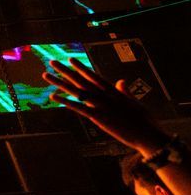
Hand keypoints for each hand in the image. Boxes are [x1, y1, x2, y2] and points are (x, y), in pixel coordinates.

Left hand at [47, 62, 163, 151]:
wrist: (148, 135)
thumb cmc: (145, 120)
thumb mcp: (135, 102)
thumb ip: (125, 91)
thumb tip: (120, 81)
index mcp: (114, 92)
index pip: (94, 77)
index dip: (81, 68)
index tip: (71, 59)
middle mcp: (105, 96)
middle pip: (81, 80)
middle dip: (66, 71)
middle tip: (52, 62)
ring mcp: (101, 106)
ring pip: (76, 91)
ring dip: (60, 83)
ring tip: (46, 75)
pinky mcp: (98, 117)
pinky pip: (78, 108)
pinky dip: (65, 102)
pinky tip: (53, 96)